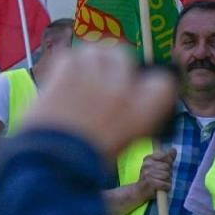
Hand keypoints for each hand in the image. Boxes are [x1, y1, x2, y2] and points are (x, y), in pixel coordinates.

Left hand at [17, 44, 175, 161]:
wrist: (51, 163)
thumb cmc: (86, 164)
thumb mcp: (122, 144)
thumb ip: (130, 119)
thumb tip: (127, 102)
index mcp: (144, 113)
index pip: (162, 83)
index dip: (148, 83)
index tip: (136, 86)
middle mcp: (123, 91)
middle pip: (124, 57)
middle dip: (114, 65)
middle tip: (100, 77)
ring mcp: (95, 78)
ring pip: (97, 50)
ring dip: (90, 59)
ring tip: (80, 73)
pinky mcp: (66, 72)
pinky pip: (71, 54)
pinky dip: (67, 62)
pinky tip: (61, 76)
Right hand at [137, 149, 175, 200]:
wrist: (139, 191)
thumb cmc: (151, 178)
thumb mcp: (157, 166)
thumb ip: (166, 158)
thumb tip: (174, 149)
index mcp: (148, 159)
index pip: (164, 156)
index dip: (167, 162)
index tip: (163, 168)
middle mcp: (146, 165)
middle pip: (167, 167)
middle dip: (168, 173)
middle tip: (161, 178)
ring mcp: (147, 174)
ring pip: (167, 175)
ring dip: (167, 181)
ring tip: (161, 183)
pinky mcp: (150, 183)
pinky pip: (166, 184)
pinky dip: (166, 187)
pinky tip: (161, 188)